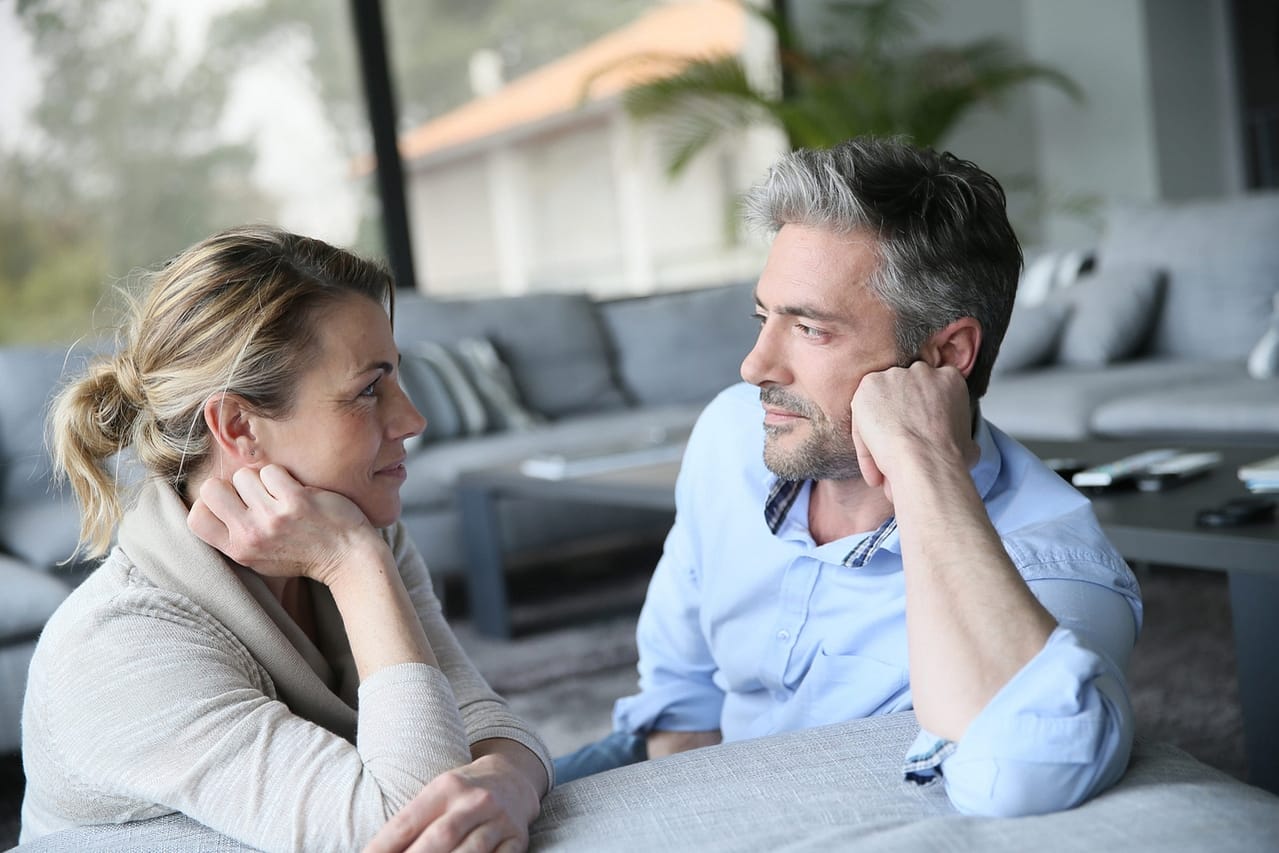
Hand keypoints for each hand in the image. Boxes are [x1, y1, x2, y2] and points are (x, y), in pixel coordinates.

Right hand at [187, 463, 379, 583]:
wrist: (348, 558)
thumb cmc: (304, 554)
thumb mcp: (260, 558)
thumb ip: (236, 535)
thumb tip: (209, 501)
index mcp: (238, 550)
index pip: (195, 518)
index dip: (209, 504)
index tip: (230, 503)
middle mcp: (251, 535)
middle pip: (211, 488)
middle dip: (232, 485)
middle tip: (256, 494)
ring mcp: (272, 517)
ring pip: (244, 475)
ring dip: (262, 479)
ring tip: (281, 495)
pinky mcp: (296, 500)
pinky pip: (272, 470)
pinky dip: (284, 476)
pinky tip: (298, 491)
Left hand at [362, 754, 540, 852]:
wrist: (513, 779)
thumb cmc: (462, 793)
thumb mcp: (436, 794)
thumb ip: (413, 822)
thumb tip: (377, 852)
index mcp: (446, 787)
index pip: (408, 821)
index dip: (383, 847)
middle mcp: (474, 801)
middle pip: (440, 837)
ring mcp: (499, 821)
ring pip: (470, 852)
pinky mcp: (517, 839)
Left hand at [850, 362, 973, 501]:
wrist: (926, 460)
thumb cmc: (950, 458)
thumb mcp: (970, 444)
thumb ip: (961, 434)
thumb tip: (965, 446)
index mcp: (950, 378)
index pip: (930, 388)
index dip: (920, 411)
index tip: (916, 430)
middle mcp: (923, 370)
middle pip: (903, 390)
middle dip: (898, 413)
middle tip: (898, 442)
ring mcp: (895, 375)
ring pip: (880, 401)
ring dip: (879, 425)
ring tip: (885, 456)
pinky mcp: (870, 384)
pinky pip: (861, 411)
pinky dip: (863, 436)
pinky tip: (874, 456)